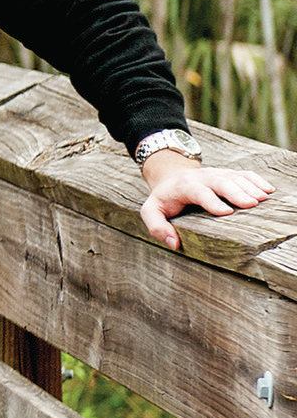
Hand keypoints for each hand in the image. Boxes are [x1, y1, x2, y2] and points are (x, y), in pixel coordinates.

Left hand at [138, 151, 275, 250]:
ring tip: (263, 199)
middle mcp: (202, 177)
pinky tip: (267, 190)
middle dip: (236, 192)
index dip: (211, 201)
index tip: (226, 212)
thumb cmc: (163, 199)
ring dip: (250, 187)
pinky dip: (256, 180)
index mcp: (183, 186)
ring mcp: (216, 174)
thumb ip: (157, 227)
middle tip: (251, 204)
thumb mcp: (151, 211)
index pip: (198, 192)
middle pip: (220, 181)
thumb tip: (174, 243)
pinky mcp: (227, 174)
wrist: (171, 177)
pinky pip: (243, 174)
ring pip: (234, 177)